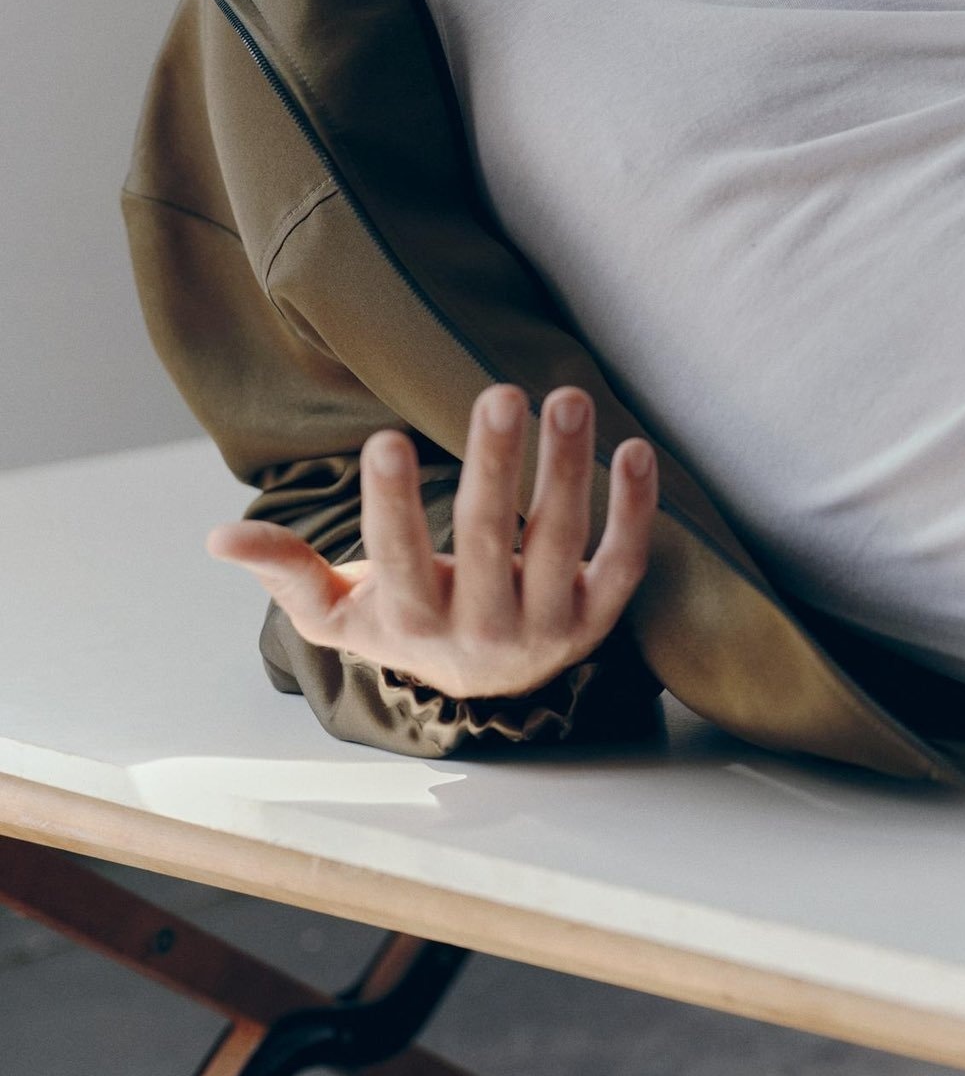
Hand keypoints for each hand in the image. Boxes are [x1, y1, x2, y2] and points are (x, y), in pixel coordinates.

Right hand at [206, 385, 655, 701]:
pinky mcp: (601, 616)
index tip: (386, 440)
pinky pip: (624, 562)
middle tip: (499, 392)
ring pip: (562, 544)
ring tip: (566, 398)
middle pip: (489, 543)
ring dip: (567, 469)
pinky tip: (632, 449)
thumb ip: (286, 573)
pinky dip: (633, 509)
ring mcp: (549, 627)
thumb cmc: (407, 622)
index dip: (391, 507)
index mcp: (413, 625)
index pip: (399, 562)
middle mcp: (484, 632)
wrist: (487, 683)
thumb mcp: (343, 611)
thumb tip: (219, 538)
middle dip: (495, 466)